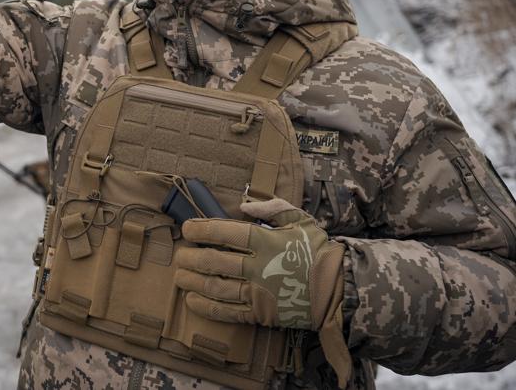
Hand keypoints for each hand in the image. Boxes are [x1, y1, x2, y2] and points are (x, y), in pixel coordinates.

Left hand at [176, 198, 350, 386]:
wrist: (339, 291)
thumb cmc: (318, 252)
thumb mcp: (300, 220)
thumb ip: (272, 207)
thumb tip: (244, 204)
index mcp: (267, 242)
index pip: (226, 233)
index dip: (202, 229)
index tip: (187, 228)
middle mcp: (258, 268)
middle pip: (214, 262)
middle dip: (191, 258)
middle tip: (179, 255)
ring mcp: (257, 293)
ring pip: (216, 287)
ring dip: (192, 281)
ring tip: (179, 276)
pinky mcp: (260, 314)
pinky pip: (227, 312)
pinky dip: (206, 307)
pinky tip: (191, 300)